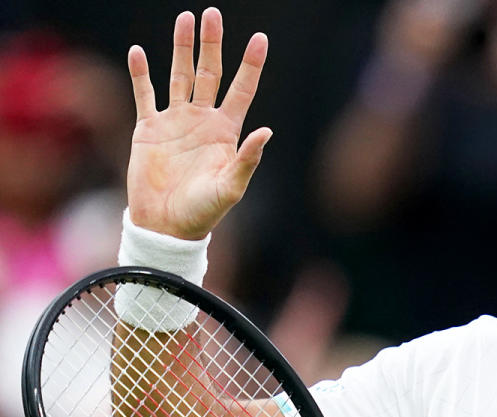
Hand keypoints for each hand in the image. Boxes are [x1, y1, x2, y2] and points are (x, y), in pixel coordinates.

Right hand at [126, 8, 270, 239]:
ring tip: (184, 19)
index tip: (260, 38)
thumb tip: (267, 131)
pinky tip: (139, 52)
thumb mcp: (230, 188)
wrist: (166, 226)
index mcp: (226, 131)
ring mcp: (175, 122)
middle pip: (209, 73)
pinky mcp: (148, 129)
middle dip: (211, 44)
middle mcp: (203, 120)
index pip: (242, 89)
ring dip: (180, 48)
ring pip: (179, 76)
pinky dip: (142, 73)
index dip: (250, 65)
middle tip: (211, 14)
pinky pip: (145, 95)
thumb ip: (247, 160)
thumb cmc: (203, 211)